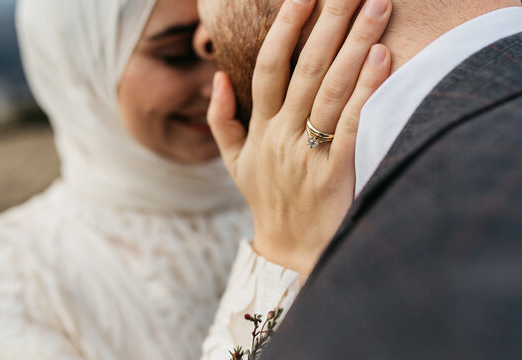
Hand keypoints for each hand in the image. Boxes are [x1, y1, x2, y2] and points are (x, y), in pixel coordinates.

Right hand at [208, 0, 391, 275]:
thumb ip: (221, 120)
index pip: (268, 67)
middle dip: (329, 21)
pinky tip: (381, 58)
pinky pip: (351, 125)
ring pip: (331, 89)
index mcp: (260, 128)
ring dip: (355, 44)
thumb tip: (217, 78)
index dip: (284, 29)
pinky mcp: (334, 172)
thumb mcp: (234, 163)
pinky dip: (366, 90)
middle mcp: (282, 134)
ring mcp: (307, 153)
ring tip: (377, 6)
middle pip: (306, 68)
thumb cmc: (266, 199)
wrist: (289, 248)